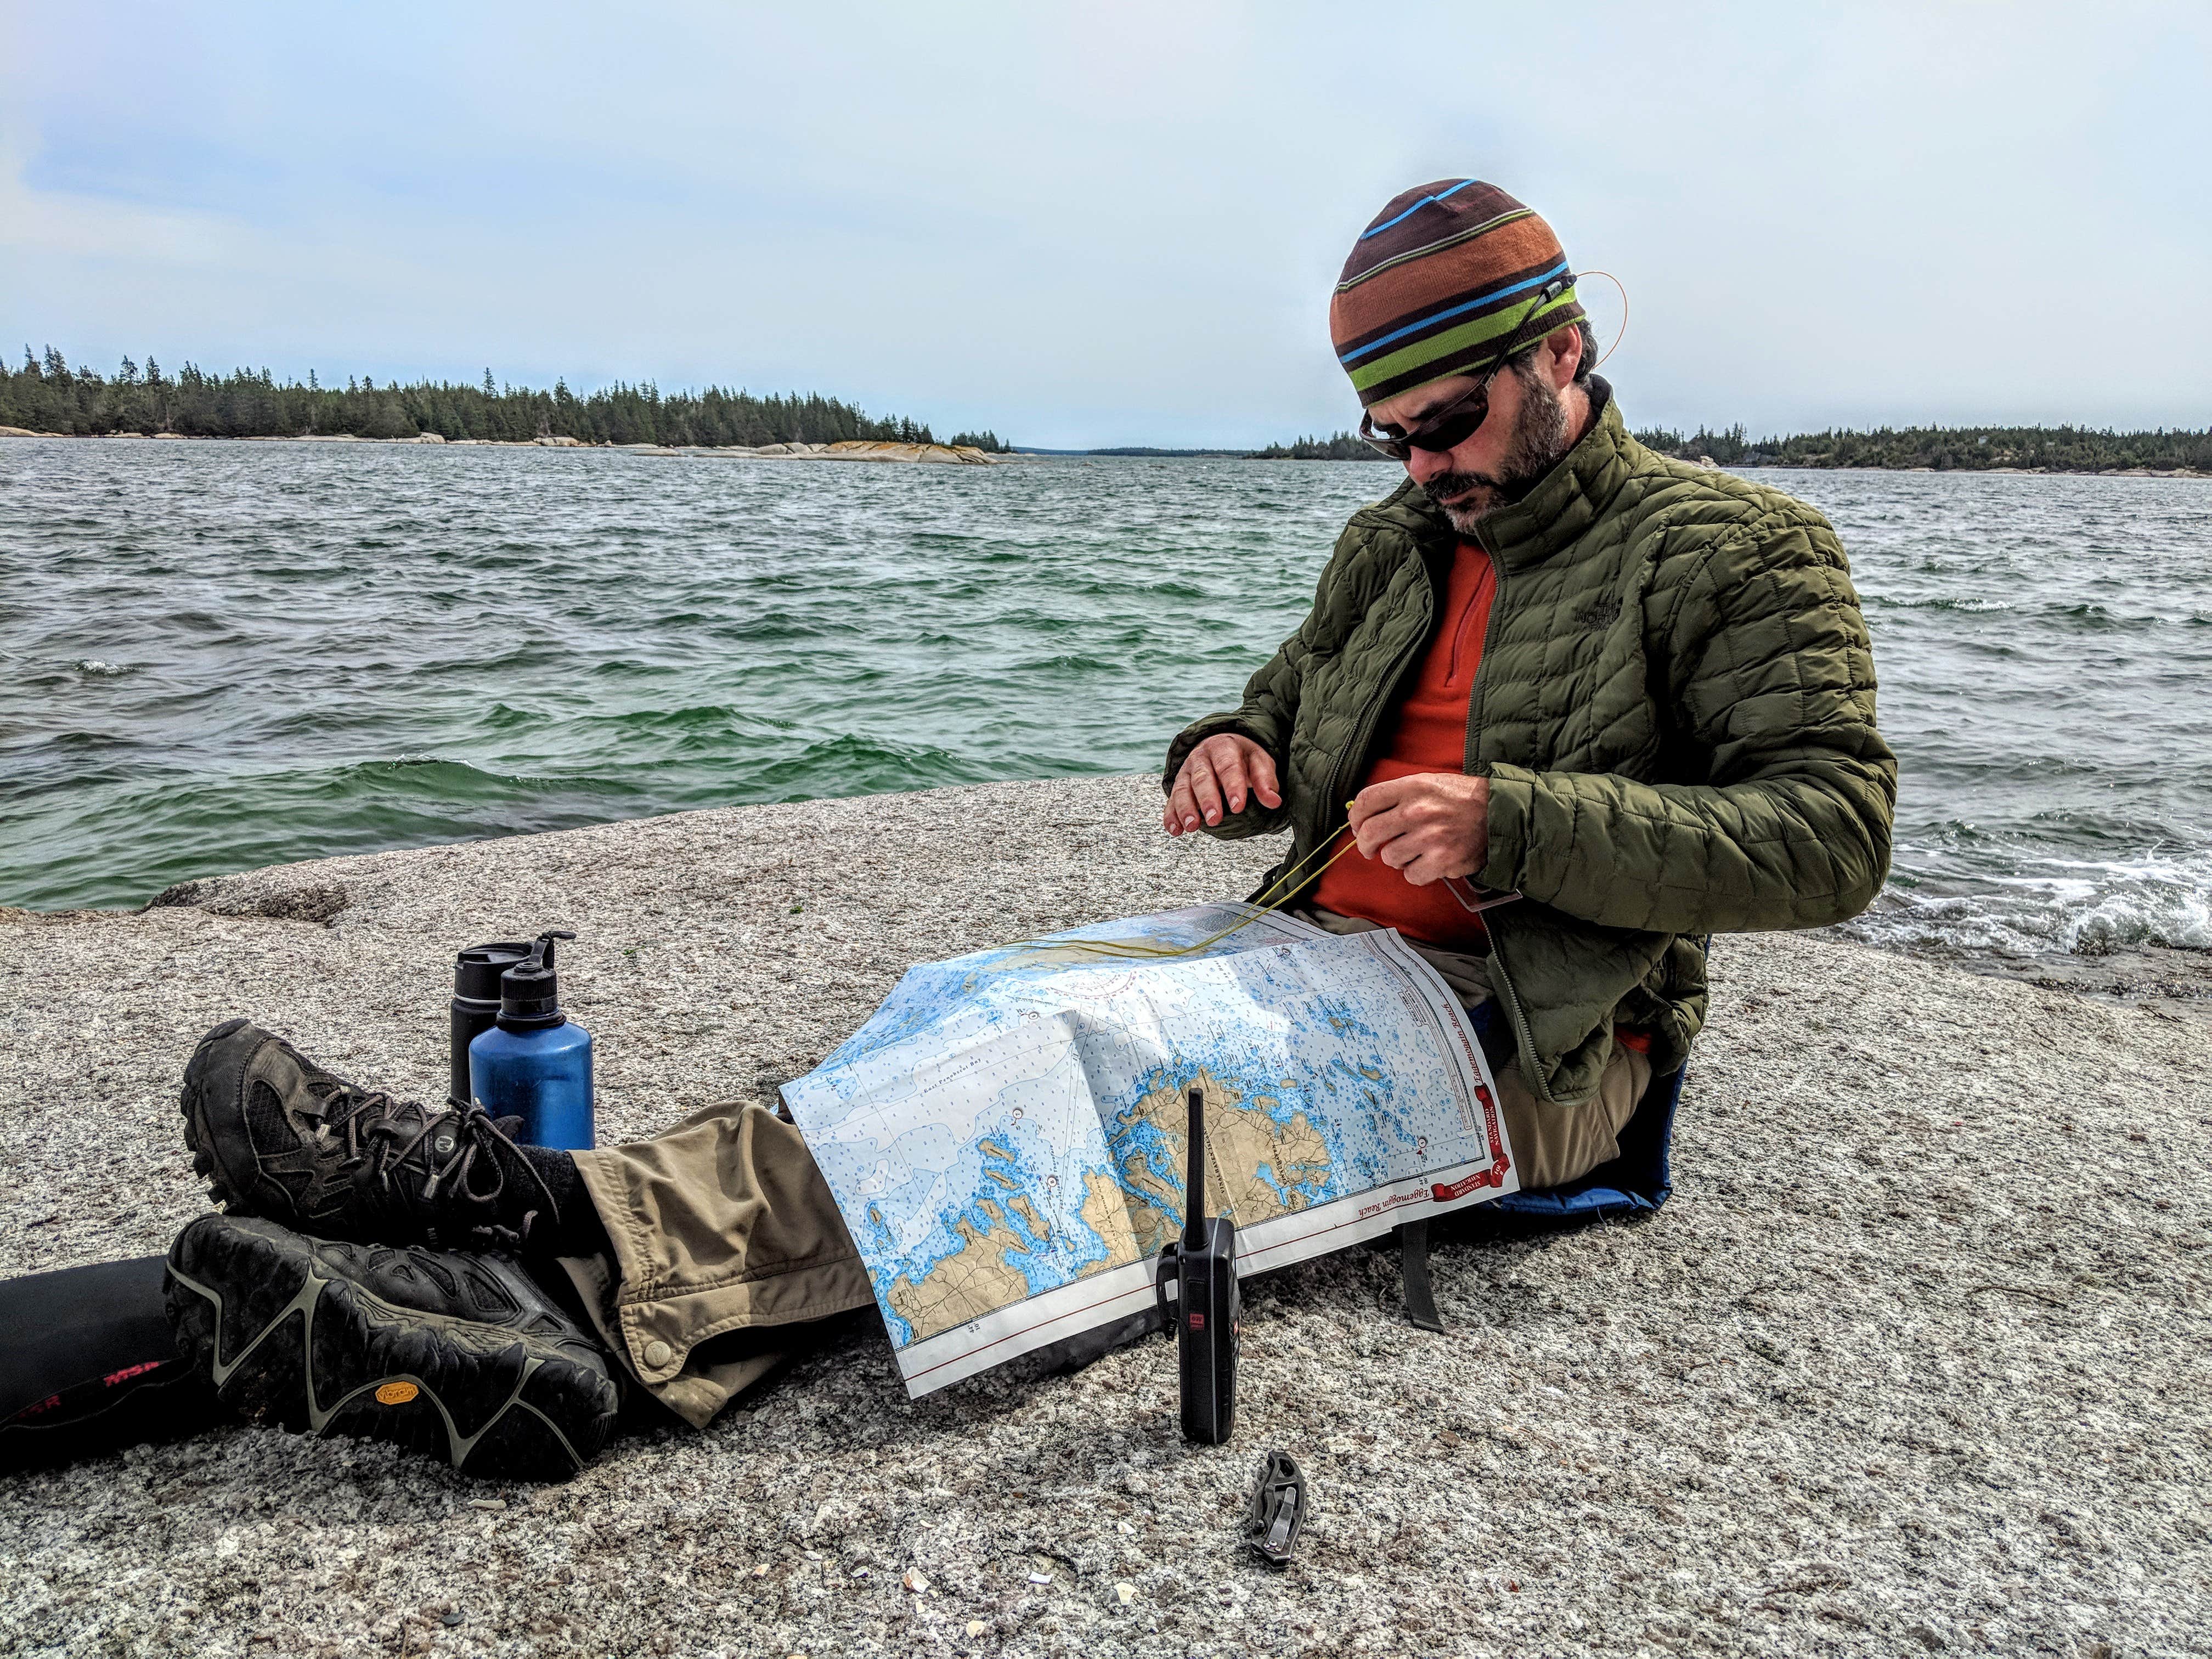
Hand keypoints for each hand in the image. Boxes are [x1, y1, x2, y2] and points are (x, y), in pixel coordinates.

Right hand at [1164, 734, 1282, 834]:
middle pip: (1202, 778)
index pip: (1228, 766)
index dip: (1233, 786)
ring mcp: (1187, 771)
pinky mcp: (1178, 785)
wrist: (1220, 745)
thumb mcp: (1259, 761)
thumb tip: (1273, 801)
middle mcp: (1201, 757)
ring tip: (1192, 827)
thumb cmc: (1243, 757)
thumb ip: (1265, 780)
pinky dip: (1171, 815)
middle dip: (1207, 799)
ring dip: (1186, 808)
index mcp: (1224, 746)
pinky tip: (1175, 830)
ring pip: (1182, 788)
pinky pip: (1171, 800)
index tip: (1238, 806)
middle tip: (1214, 819)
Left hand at [1348, 772, 1489, 884]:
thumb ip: (1398, 795)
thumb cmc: (1463, 798)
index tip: (1357, 826)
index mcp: (1412, 787)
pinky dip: (1416, 872)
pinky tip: (1428, 862)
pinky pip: (1411, 875)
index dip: (1355, 817)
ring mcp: (1429, 837)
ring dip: (1397, 858)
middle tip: (1370, 848)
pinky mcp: (1441, 860)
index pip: (1366, 801)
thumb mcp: (1429, 782)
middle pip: (1369, 833)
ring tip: (1413, 851)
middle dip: (1365, 844)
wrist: (1501, 813)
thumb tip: (1365, 813)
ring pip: (1389, 857)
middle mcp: (1417, 811)